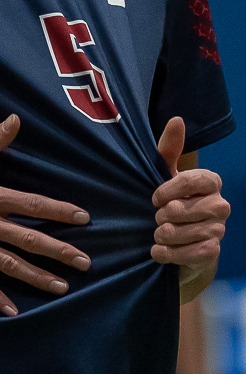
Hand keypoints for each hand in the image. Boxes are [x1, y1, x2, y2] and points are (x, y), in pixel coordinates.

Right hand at [0, 115, 90, 316]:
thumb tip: (16, 120)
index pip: (31, 204)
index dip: (59, 211)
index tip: (84, 219)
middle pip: (28, 239)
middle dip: (59, 251)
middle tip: (85, 263)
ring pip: (9, 264)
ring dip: (37, 276)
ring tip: (62, 287)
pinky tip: (12, 310)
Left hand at [152, 118, 228, 267]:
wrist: (176, 244)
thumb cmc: (170, 203)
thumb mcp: (164, 175)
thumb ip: (168, 149)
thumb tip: (177, 120)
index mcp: (210, 182)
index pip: (192, 180)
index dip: (168, 190)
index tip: (153, 197)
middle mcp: (220, 205)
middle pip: (184, 209)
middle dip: (163, 215)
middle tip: (157, 218)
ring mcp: (219, 230)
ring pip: (184, 232)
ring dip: (163, 235)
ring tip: (157, 234)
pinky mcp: (212, 252)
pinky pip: (189, 253)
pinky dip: (168, 253)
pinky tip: (158, 251)